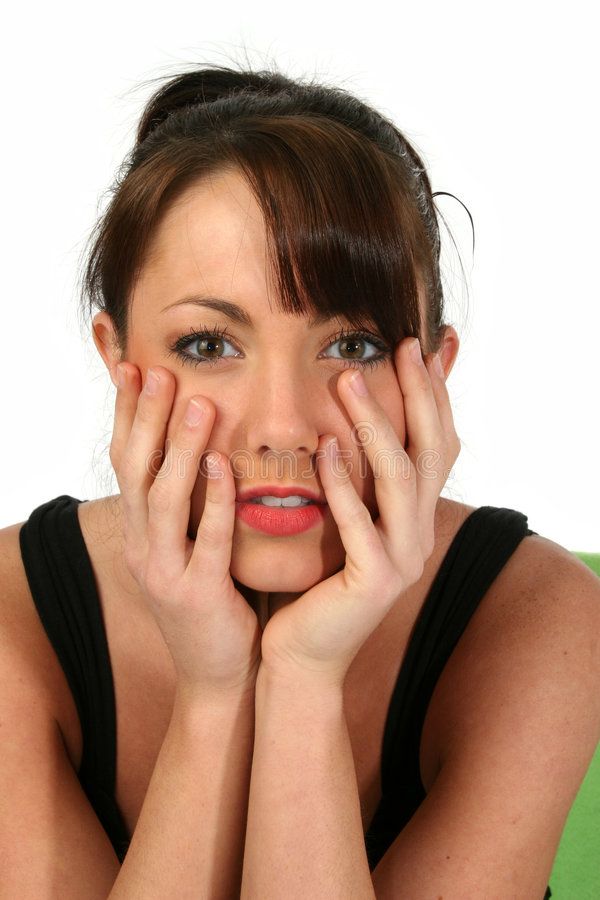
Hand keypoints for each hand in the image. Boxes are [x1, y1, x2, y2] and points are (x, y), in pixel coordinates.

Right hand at [110, 363, 261, 698]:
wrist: (220, 675)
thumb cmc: (215, 600)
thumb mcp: (191, 547)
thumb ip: (191, 503)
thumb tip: (204, 448)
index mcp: (140, 533)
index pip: (125, 462)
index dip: (128, 414)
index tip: (135, 368)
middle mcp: (142, 548)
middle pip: (134, 471)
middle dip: (145, 418)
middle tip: (159, 371)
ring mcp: (164, 572)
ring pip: (163, 499)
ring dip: (181, 448)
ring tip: (199, 403)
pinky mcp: (197, 594)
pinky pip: (206, 539)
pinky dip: (213, 499)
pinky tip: (226, 465)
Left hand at [259, 337, 460, 687]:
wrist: (300, 653)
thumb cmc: (313, 582)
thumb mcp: (342, 523)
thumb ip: (353, 481)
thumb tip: (342, 425)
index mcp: (414, 518)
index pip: (436, 445)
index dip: (433, 396)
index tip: (418, 347)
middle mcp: (419, 534)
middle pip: (431, 452)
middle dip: (418, 395)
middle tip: (401, 346)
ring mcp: (403, 560)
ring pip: (399, 480)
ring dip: (375, 426)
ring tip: (348, 381)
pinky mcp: (375, 582)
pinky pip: (361, 525)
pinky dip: (344, 485)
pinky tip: (324, 449)